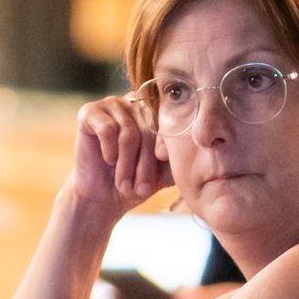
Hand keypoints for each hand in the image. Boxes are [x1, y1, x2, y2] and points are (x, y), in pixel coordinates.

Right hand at [68, 94, 171, 218]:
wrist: (104, 197)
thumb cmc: (137, 182)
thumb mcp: (166, 170)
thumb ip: (183, 154)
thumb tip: (208, 143)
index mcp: (156, 110)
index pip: (169, 121)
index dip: (166, 146)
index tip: (162, 167)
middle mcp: (135, 101)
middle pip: (149, 128)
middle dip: (147, 163)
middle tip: (143, 188)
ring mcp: (111, 103)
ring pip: (129, 132)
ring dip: (127, 164)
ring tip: (125, 184)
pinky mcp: (89, 111)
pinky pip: (107, 129)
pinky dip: (109, 151)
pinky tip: (107, 160)